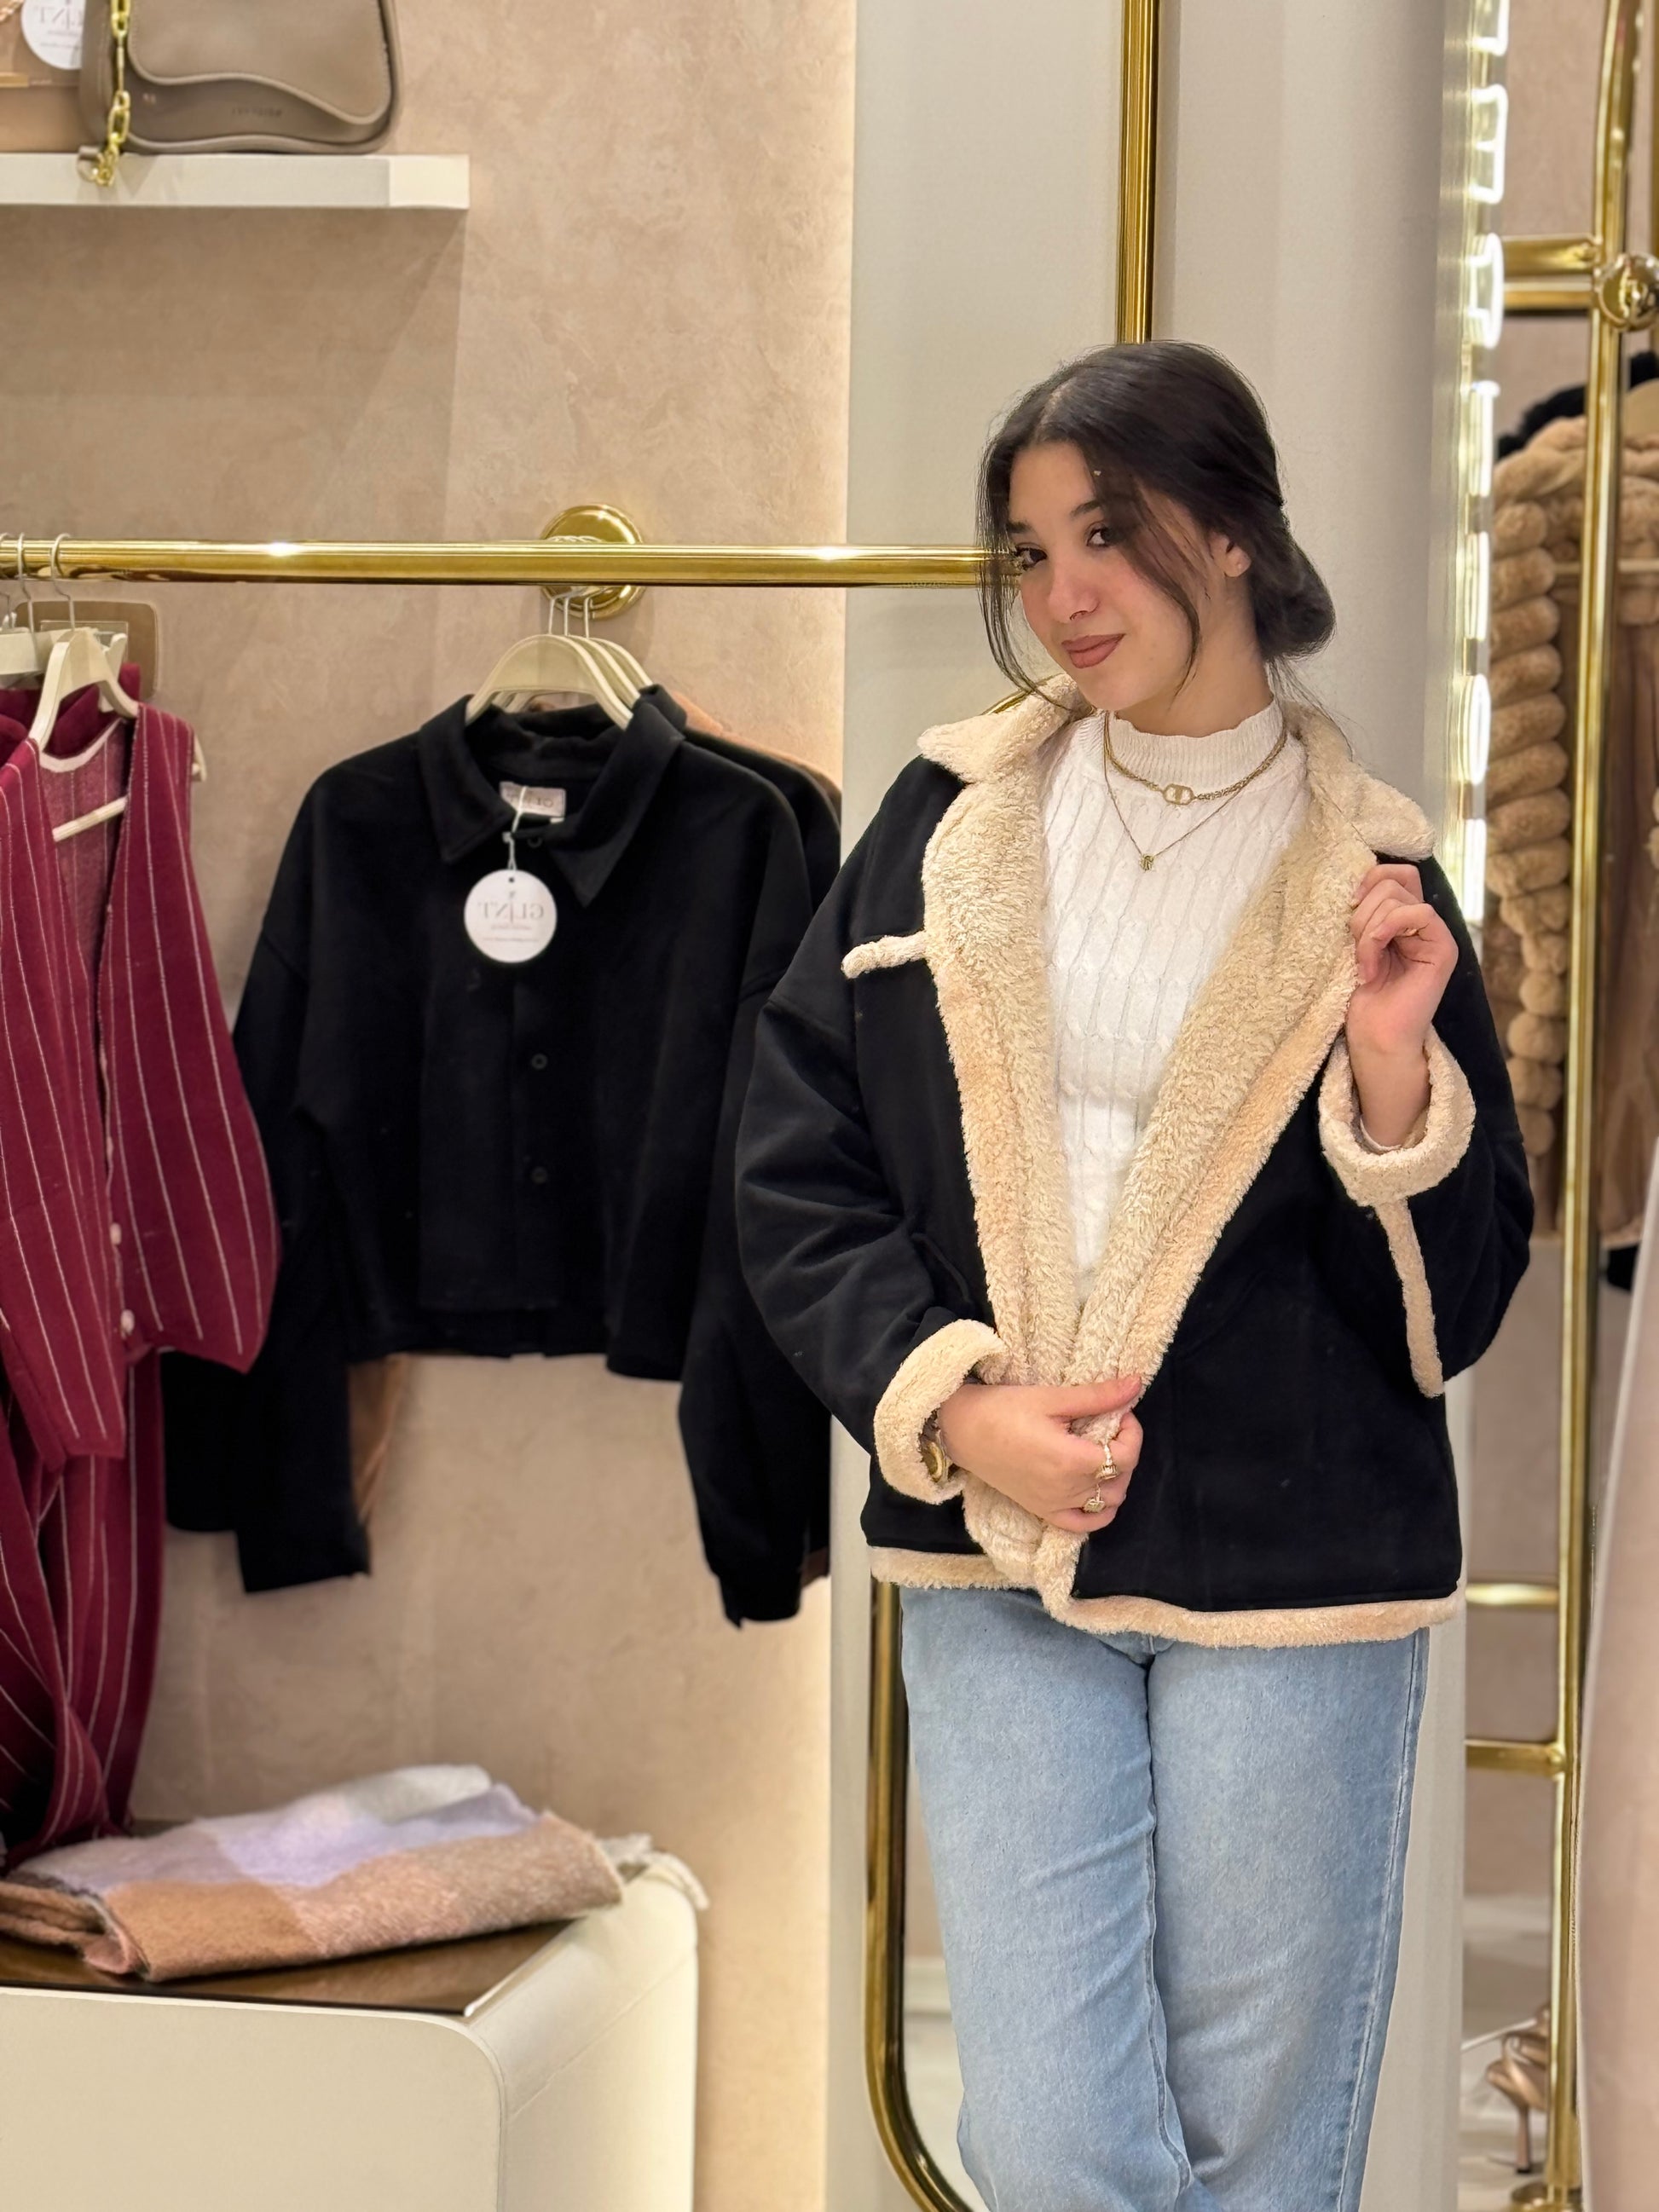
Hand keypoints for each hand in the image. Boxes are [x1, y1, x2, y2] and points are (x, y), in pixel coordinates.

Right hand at [936, 1376, 1143, 1534]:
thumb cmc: (1003, 1409)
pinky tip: (1095, 1490)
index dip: (1133, 1433)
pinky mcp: (1042, 1511)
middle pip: (1119, 1478)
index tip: (1122, 1412)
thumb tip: (1136, 1384)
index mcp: (1071, 1460)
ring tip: (1102, 1452)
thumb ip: (1097, 1396)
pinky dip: (1098, 1512)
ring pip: (1108, 1503)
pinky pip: (1083, 1525)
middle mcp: (1066, 1490)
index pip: (1126, 1457)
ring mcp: (1054, 1505)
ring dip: (1116, 1479)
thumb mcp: (1051, 1398)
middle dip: (1124, 1450)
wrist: (962, 1430)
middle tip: (1111, 1426)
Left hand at [1345, 863, 1457, 1142]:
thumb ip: (1362, 912)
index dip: (1367, 879)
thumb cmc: (1359, 997)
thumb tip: (1353, 877)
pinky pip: (1417, 914)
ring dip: (1366, 931)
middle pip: (1392, 881)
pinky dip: (1382, 934)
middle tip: (1355, 950)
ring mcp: (1436, 935)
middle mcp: (1423, 923)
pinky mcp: (1444, 949)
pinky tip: (1371, 966)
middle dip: (1361, 912)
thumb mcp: (1353, 944)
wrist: (1374, 1038)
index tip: (1346, 906)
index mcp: (1403, 918)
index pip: (1393, 873)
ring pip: (1396, 898)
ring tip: (1363, 965)